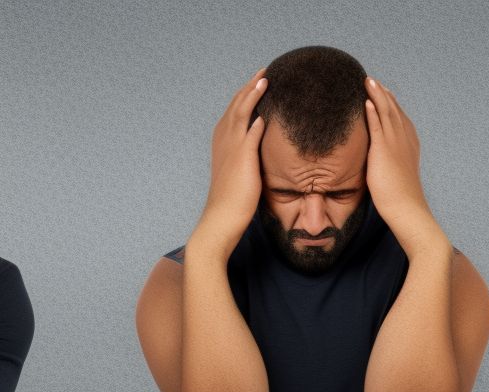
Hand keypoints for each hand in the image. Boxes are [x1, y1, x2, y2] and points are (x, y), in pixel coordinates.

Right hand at [194, 69, 267, 254]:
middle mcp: (223, 142)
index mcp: (222, 144)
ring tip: (265, 79)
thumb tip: (261, 151)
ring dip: (252, 95)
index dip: (245, 97)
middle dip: (249, 88)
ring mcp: (231, 150)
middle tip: (264, 72)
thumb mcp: (240, 175)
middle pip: (236, 107)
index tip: (257, 83)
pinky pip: (250, 134)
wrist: (221, 221)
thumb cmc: (232, 204)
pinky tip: (267, 109)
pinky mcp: (242, 159)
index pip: (233, 113)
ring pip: (240, 114)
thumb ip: (249, 159)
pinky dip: (256, 119)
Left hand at [364, 78, 428, 231]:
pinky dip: (373, 111)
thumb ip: (384, 163)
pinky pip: (377, 125)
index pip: (398, 117)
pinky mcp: (385, 150)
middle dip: (382, 94)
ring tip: (367, 81)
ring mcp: (395, 143)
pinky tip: (366, 100)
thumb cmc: (397, 198)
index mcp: (408, 143)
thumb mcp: (392, 174)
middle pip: (393, 110)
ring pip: (386, 112)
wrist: (406, 208)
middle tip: (372, 79)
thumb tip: (374, 164)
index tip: (381, 91)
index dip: (389, 103)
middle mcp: (404, 139)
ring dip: (377, 95)